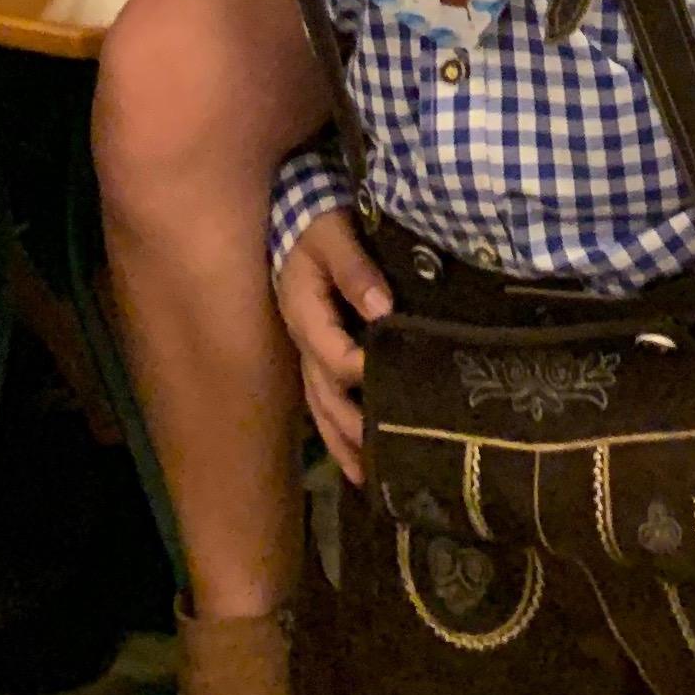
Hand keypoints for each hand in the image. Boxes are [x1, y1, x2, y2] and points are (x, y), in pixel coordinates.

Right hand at [275, 207, 390, 481]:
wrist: (296, 215)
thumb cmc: (316, 223)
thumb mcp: (334, 235)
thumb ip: (356, 270)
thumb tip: (384, 309)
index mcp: (305, 316)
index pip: (334, 357)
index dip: (365, 374)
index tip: (399, 382)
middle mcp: (303, 343)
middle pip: (324, 398)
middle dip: (352, 431)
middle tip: (385, 462)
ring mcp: (307, 354)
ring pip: (321, 409)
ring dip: (342, 444)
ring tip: (368, 478)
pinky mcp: (316, 355)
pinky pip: (324, 401)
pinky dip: (338, 432)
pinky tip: (358, 457)